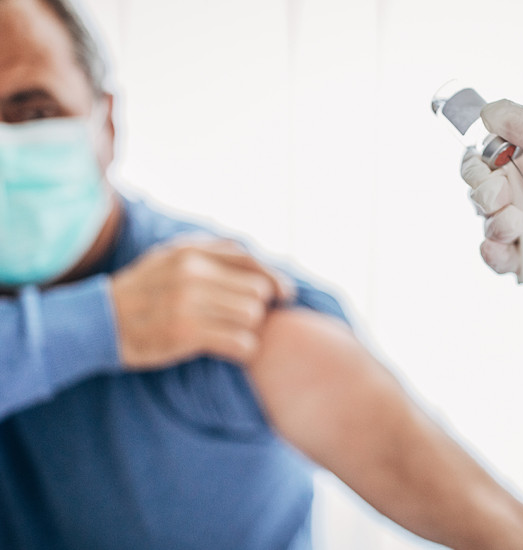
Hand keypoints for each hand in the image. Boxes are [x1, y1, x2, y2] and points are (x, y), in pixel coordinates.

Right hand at [111, 238, 294, 368]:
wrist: (100, 322)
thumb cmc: (145, 291)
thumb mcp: (171, 257)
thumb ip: (212, 254)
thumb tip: (260, 264)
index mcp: (191, 251)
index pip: (251, 261)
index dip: (275, 279)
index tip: (285, 295)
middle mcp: (192, 272)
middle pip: (257, 291)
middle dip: (257, 307)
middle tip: (243, 320)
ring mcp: (189, 302)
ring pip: (252, 316)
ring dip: (250, 329)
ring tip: (233, 334)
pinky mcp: (186, 333)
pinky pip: (241, 342)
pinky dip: (245, 349)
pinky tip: (234, 351)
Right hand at [460, 99, 522, 297]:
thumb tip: (492, 113)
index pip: (487, 149)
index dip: (480, 149)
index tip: (493, 151)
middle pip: (477, 183)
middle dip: (479, 184)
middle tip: (500, 191)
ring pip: (484, 219)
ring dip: (490, 217)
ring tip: (515, 220)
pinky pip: (496, 258)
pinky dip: (491, 251)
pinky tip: (501, 245)